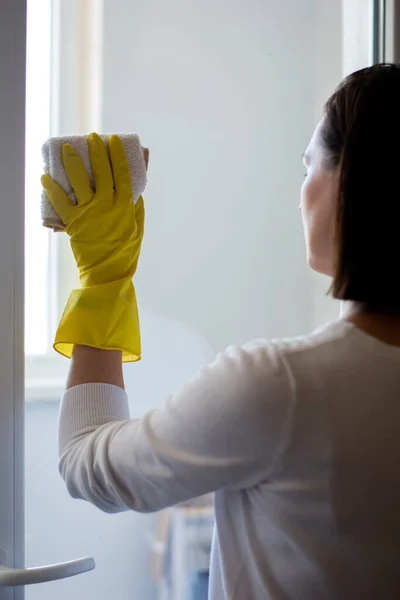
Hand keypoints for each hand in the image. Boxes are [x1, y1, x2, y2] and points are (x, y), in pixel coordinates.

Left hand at [41, 133, 144, 286]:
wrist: (108, 274)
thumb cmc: (125, 254)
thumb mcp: (138, 230)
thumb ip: (136, 210)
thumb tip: (134, 193)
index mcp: (125, 206)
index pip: (122, 174)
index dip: (117, 155)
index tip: (112, 140)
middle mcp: (108, 206)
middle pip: (101, 172)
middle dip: (96, 151)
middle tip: (91, 137)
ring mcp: (90, 213)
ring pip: (79, 181)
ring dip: (72, 162)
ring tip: (67, 149)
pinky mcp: (74, 223)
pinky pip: (60, 202)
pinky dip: (52, 189)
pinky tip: (45, 177)